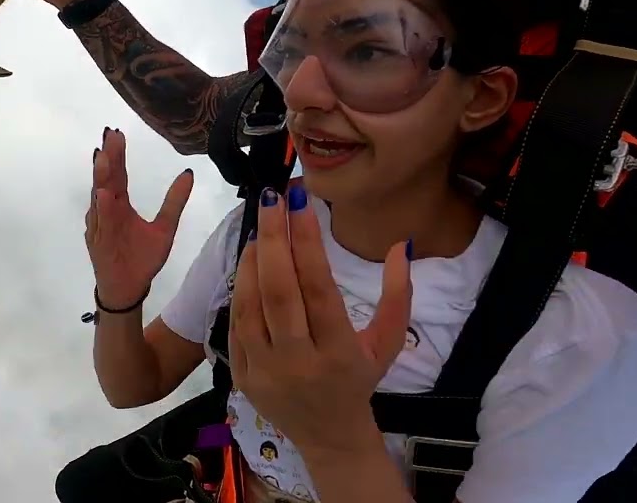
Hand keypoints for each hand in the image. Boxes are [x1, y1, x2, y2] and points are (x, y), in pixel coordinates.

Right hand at [85, 127, 194, 309]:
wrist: (130, 289)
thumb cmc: (142, 259)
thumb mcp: (165, 228)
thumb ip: (174, 202)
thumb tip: (188, 174)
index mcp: (120, 206)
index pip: (118, 175)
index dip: (117, 155)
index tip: (116, 133)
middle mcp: (107, 212)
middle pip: (107, 180)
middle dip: (108, 159)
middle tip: (109, 136)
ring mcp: (100, 226)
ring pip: (100, 199)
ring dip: (101, 179)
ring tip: (104, 158)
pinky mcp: (99, 243)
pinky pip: (101, 225)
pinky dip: (103, 211)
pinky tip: (105, 196)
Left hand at [228, 183, 412, 454]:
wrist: (329, 437)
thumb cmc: (360, 379)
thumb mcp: (388, 342)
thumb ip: (398, 295)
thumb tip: (400, 245)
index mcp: (339, 352)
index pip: (318, 288)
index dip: (307, 242)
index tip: (301, 203)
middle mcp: (299, 362)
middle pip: (279, 291)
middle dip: (273, 238)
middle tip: (273, 199)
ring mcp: (265, 371)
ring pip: (251, 304)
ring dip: (253, 259)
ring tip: (262, 225)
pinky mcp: (242, 376)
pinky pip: (236, 323)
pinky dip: (240, 287)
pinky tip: (250, 260)